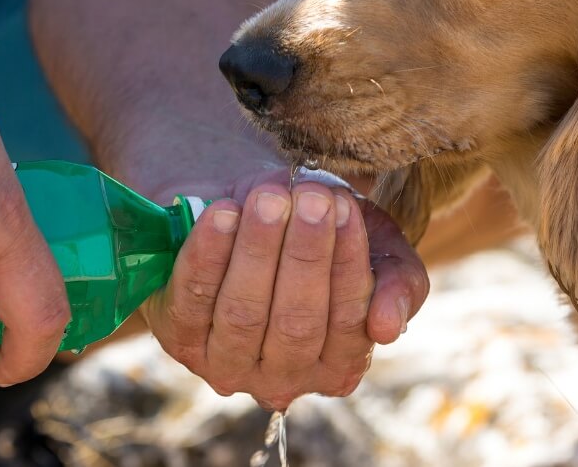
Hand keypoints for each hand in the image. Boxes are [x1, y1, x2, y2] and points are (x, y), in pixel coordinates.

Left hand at [139, 167, 428, 410]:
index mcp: (338, 366)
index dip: (347, 266)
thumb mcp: (376, 249)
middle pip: (295, 323)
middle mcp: (283, 379)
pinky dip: (207, 255)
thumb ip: (399, 283)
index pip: (348, 324)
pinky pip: (192, 300)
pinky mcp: (179, 340)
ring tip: (269, 198)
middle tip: (311, 198)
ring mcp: (227, 365)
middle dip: (304, 256)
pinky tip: (223, 213)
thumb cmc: (324, 235)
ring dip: (257, 252)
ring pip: (243, 314)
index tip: (345, 209)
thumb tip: (386, 327)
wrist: (256, 207)